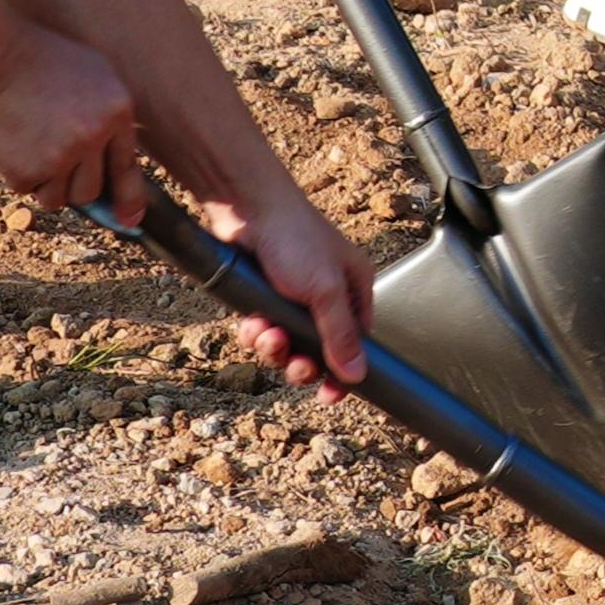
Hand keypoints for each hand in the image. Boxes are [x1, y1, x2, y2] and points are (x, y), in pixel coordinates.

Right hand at [0, 15, 144, 216]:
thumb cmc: (43, 61)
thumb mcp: (95, 75)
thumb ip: (111, 118)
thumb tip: (117, 167)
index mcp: (117, 112)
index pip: (127, 168)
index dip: (129, 199)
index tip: (129, 220)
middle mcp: (92, 138)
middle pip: (91, 191)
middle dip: (75, 182)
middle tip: (56, 156)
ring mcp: (58, 156)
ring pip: (60, 199)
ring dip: (49, 183)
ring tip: (34, 147)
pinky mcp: (24, 170)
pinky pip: (30, 191)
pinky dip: (21, 174)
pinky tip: (15, 144)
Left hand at [170, 165, 367, 391]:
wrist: (247, 209)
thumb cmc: (294, 236)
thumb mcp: (324, 291)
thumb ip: (341, 335)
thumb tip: (357, 374)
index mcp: (354, 291)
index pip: (356, 345)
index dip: (343, 373)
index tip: (330, 395)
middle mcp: (327, 297)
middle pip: (319, 352)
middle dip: (301, 361)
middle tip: (293, 364)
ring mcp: (294, 299)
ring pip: (287, 345)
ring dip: (274, 346)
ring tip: (266, 331)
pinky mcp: (265, 298)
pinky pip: (263, 332)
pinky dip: (256, 332)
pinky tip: (252, 320)